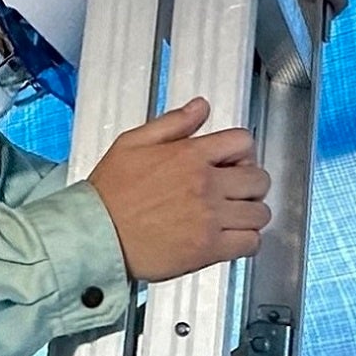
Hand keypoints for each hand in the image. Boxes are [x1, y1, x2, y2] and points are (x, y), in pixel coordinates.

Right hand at [83, 99, 270, 282]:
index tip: (234, 162)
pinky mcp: (208, 248)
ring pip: (259, 213)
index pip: (243, 142)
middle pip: (258, 179)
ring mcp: (210, 217)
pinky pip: (250, 243)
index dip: (243, 151)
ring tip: (235, 215)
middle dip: (251, 183)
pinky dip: (247, 241)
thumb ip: (172, 122)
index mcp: (190, 155)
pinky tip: (232, 237)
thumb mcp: (132, 142)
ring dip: (251, 213)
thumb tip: (200, 107)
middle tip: (237, 191)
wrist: (96, 234)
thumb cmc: (109, 194)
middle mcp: (205, 184)